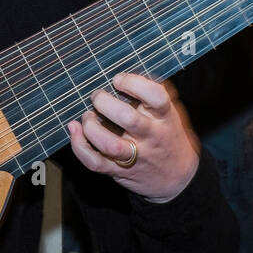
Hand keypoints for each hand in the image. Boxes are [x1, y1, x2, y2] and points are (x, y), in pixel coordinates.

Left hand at [67, 73, 200, 202]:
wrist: (177, 178)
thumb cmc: (167, 137)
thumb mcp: (170, 114)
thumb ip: (153, 94)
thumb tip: (129, 74)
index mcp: (165, 118)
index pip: (155, 96)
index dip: (134, 83)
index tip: (118, 80)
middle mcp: (151, 136)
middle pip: (127, 118)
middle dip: (105, 103)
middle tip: (97, 96)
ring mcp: (135, 156)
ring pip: (109, 144)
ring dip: (91, 126)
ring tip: (88, 116)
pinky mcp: (118, 170)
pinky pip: (95, 162)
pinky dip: (79, 146)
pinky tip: (75, 131)